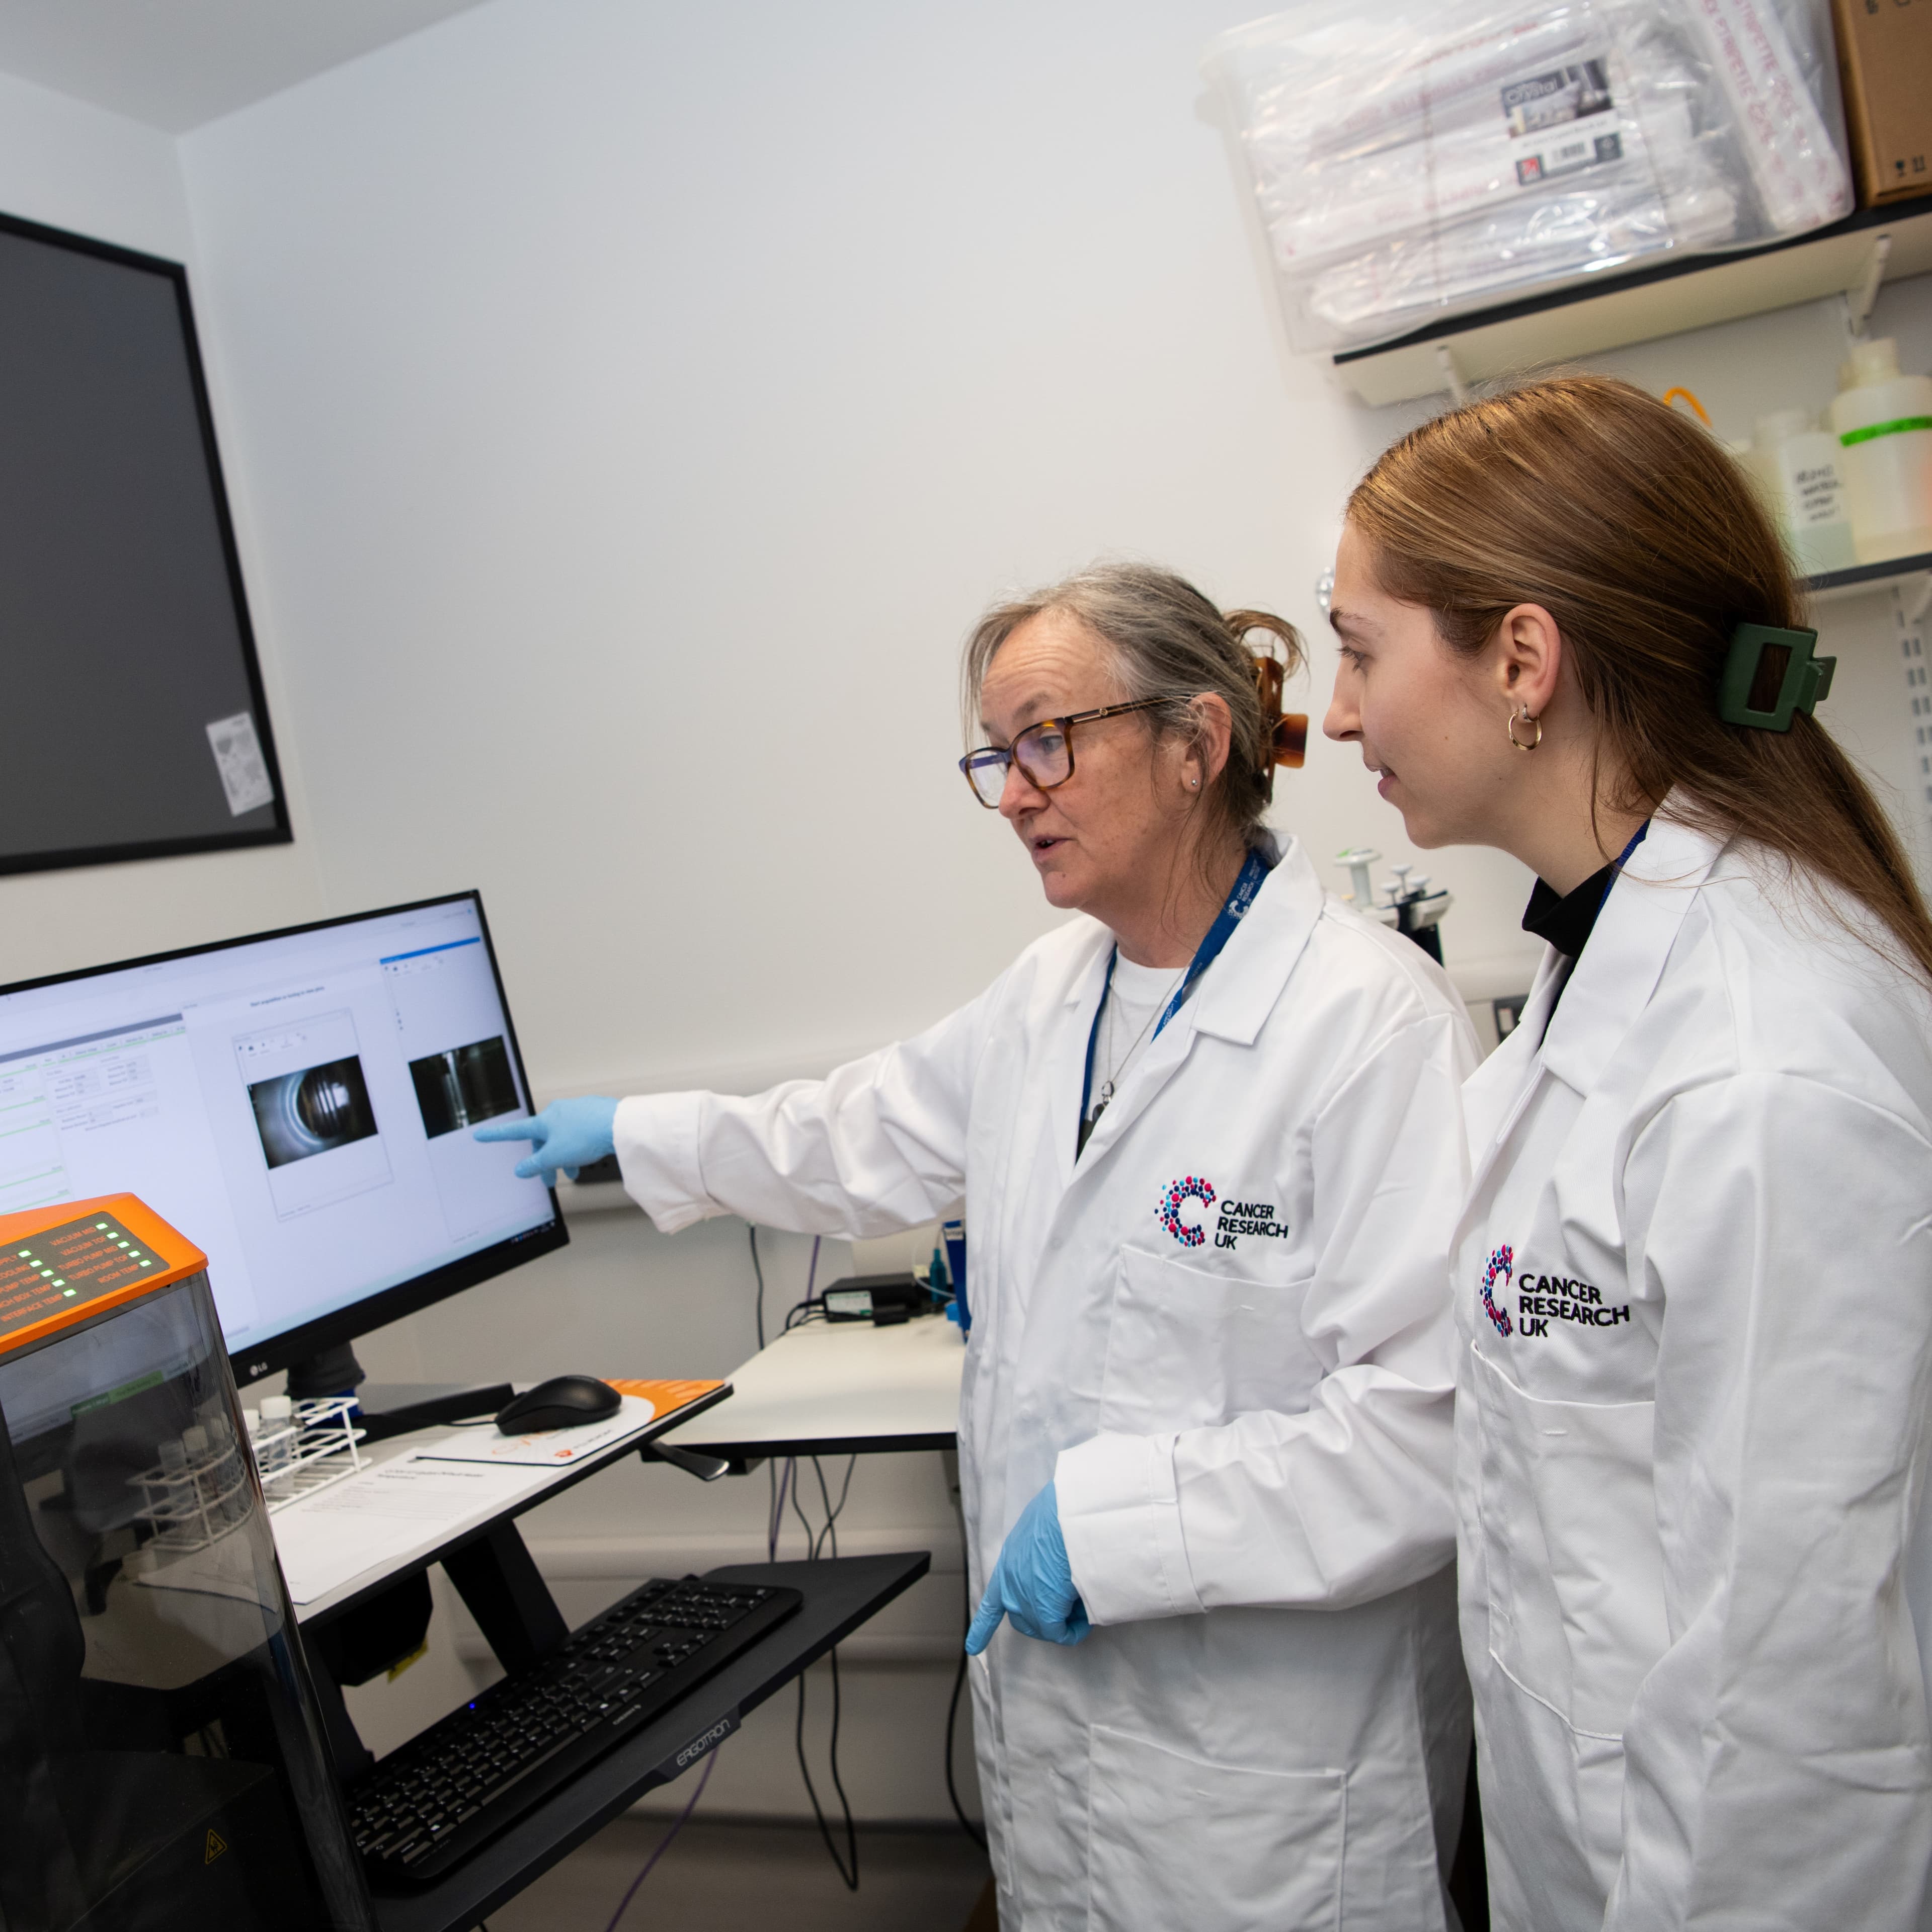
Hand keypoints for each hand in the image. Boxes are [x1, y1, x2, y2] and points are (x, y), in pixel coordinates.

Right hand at [474, 1096, 618, 1183]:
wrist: (618, 1124)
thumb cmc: (585, 1137)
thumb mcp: (554, 1157)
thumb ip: (535, 1165)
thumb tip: (521, 1170)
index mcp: (543, 1121)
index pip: (514, 1131)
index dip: (496, 1135)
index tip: (480, 1135)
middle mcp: (557, 1112)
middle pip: (543, 1140)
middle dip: (545, 1160)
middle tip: (549, 1180)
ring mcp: (576, 1110)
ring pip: (563, 1137)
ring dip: (564, 1156)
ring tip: (574, 1172)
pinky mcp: (593, 1112)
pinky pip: (579, 1132)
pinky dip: (578, 1146)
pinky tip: (589, 1155)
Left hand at [964, 1480, 1089, 1652]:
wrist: (1065, 1519)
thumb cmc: (1059, 1517)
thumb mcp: (1041, 1533)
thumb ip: (1040, 1556)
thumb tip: (1059, 1573)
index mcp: (1009, 1564)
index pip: (992, 1604)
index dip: (982, 1628)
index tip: (972, 1648)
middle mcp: (1011, 1586)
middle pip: (1023, 1618)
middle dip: (1045, 1620)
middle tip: (1071, 1605)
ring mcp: (1024, 1602)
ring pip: (1045, 1626)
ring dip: (1065, 1621)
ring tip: (1085, 1600)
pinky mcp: (1044, 1614)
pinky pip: (1062, 1633)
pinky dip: (1075, 1630)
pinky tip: (1088, 1617)